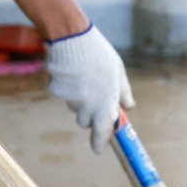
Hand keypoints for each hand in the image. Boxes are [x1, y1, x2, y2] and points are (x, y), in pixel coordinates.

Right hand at [45, 25, 134, 151]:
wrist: (72, 37)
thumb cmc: (99, 53)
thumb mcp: (117, 71)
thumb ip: (123, 91)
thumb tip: (129, 107)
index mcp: (106, 102)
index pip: (103, 132)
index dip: (100, 142)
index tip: (99, 149)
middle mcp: (88, 105)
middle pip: (85, 121)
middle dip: (88, 114)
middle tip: (92, 95)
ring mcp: (71, 98)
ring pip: (74, 106)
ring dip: (78, 98)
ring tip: (82, 76)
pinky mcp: (57, 91)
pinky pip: (62, 94)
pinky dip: (65, 87)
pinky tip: (70, 72)